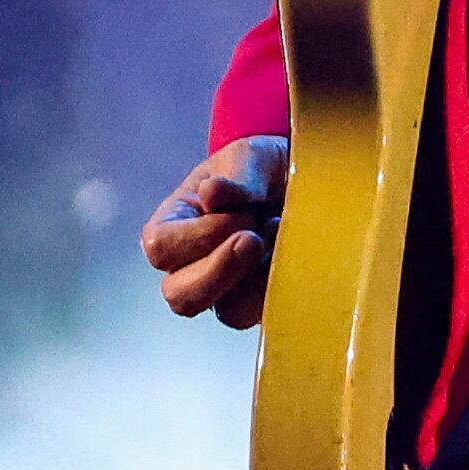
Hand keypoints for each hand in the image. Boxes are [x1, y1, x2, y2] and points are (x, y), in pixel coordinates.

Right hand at [144, 135, 286, 327]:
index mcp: (174, 226)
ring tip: (281, 237)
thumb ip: (235, 175)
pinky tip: (296, 254)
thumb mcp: (250, 156)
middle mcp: (192, 264)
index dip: (199, 236)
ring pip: (229, 313)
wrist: (306, 177)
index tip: (240, 214)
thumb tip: (212, 192)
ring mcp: (229, 288)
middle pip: (181, 295)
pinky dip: (285, 287)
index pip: (161, 247)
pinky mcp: (264, 300)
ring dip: (260, 279)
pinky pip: (269, 313)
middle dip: (222, 270)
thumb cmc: (264, 167)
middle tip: (256, 239)